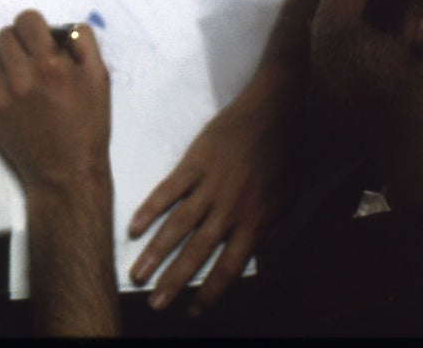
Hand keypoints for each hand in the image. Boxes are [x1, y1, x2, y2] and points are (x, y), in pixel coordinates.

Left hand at [0, 10, 110, 191]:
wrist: (66, 172)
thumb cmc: (88, 124)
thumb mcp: (100, 78)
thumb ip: (83, 42)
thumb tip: (62, 27)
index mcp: (50, 64)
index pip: (26, 19)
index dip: (36, 26)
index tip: (42, 39)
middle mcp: (20, 77)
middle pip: (5, 35)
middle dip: (21, 41)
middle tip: (34, 58)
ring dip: (6, 59)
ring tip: (24, 76)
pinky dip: (0, 83)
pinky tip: (17, 98)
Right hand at [126, 78, 292, 314]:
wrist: (272, 111)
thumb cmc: (283, 155)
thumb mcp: (288, 199)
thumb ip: (272, 232)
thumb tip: (259, 261)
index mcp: (255, 221)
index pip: (229, 268)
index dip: (210, 293)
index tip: (193, 311)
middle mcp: (230, 209)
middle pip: (197, 253)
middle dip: (174, 281)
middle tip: (155, 303)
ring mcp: (209, 185)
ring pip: (178, 226)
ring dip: (156, 253)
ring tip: (138, 273)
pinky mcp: (194, 163)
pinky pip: (168, 191)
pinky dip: (150, 209)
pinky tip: (134, 227)